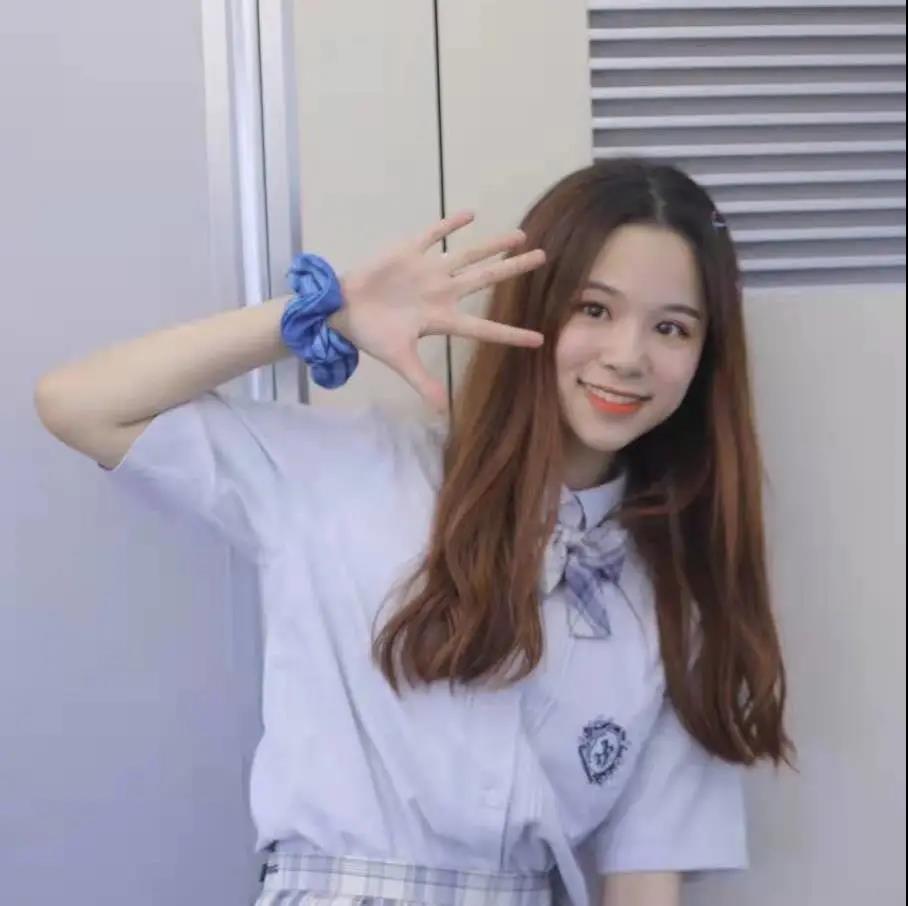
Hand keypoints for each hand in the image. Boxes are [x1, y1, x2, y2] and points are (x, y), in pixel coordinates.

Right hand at [331, 211, 545, 410]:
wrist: (340, 310)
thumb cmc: (370, 334)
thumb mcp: (399, 360)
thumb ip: (422, 381)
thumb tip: (441, 411)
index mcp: (442, 319)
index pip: (484, 328)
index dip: (511, 334)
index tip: (540, 339)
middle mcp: (442, 293)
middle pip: (486, 280)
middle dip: (513, 270)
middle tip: (543, 257)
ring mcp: (428, 271)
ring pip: (467, 255)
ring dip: (493, 245)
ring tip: (520, 235)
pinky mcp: (409, 252)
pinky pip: (433, 235)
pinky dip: (450, 225)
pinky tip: (471, 215)